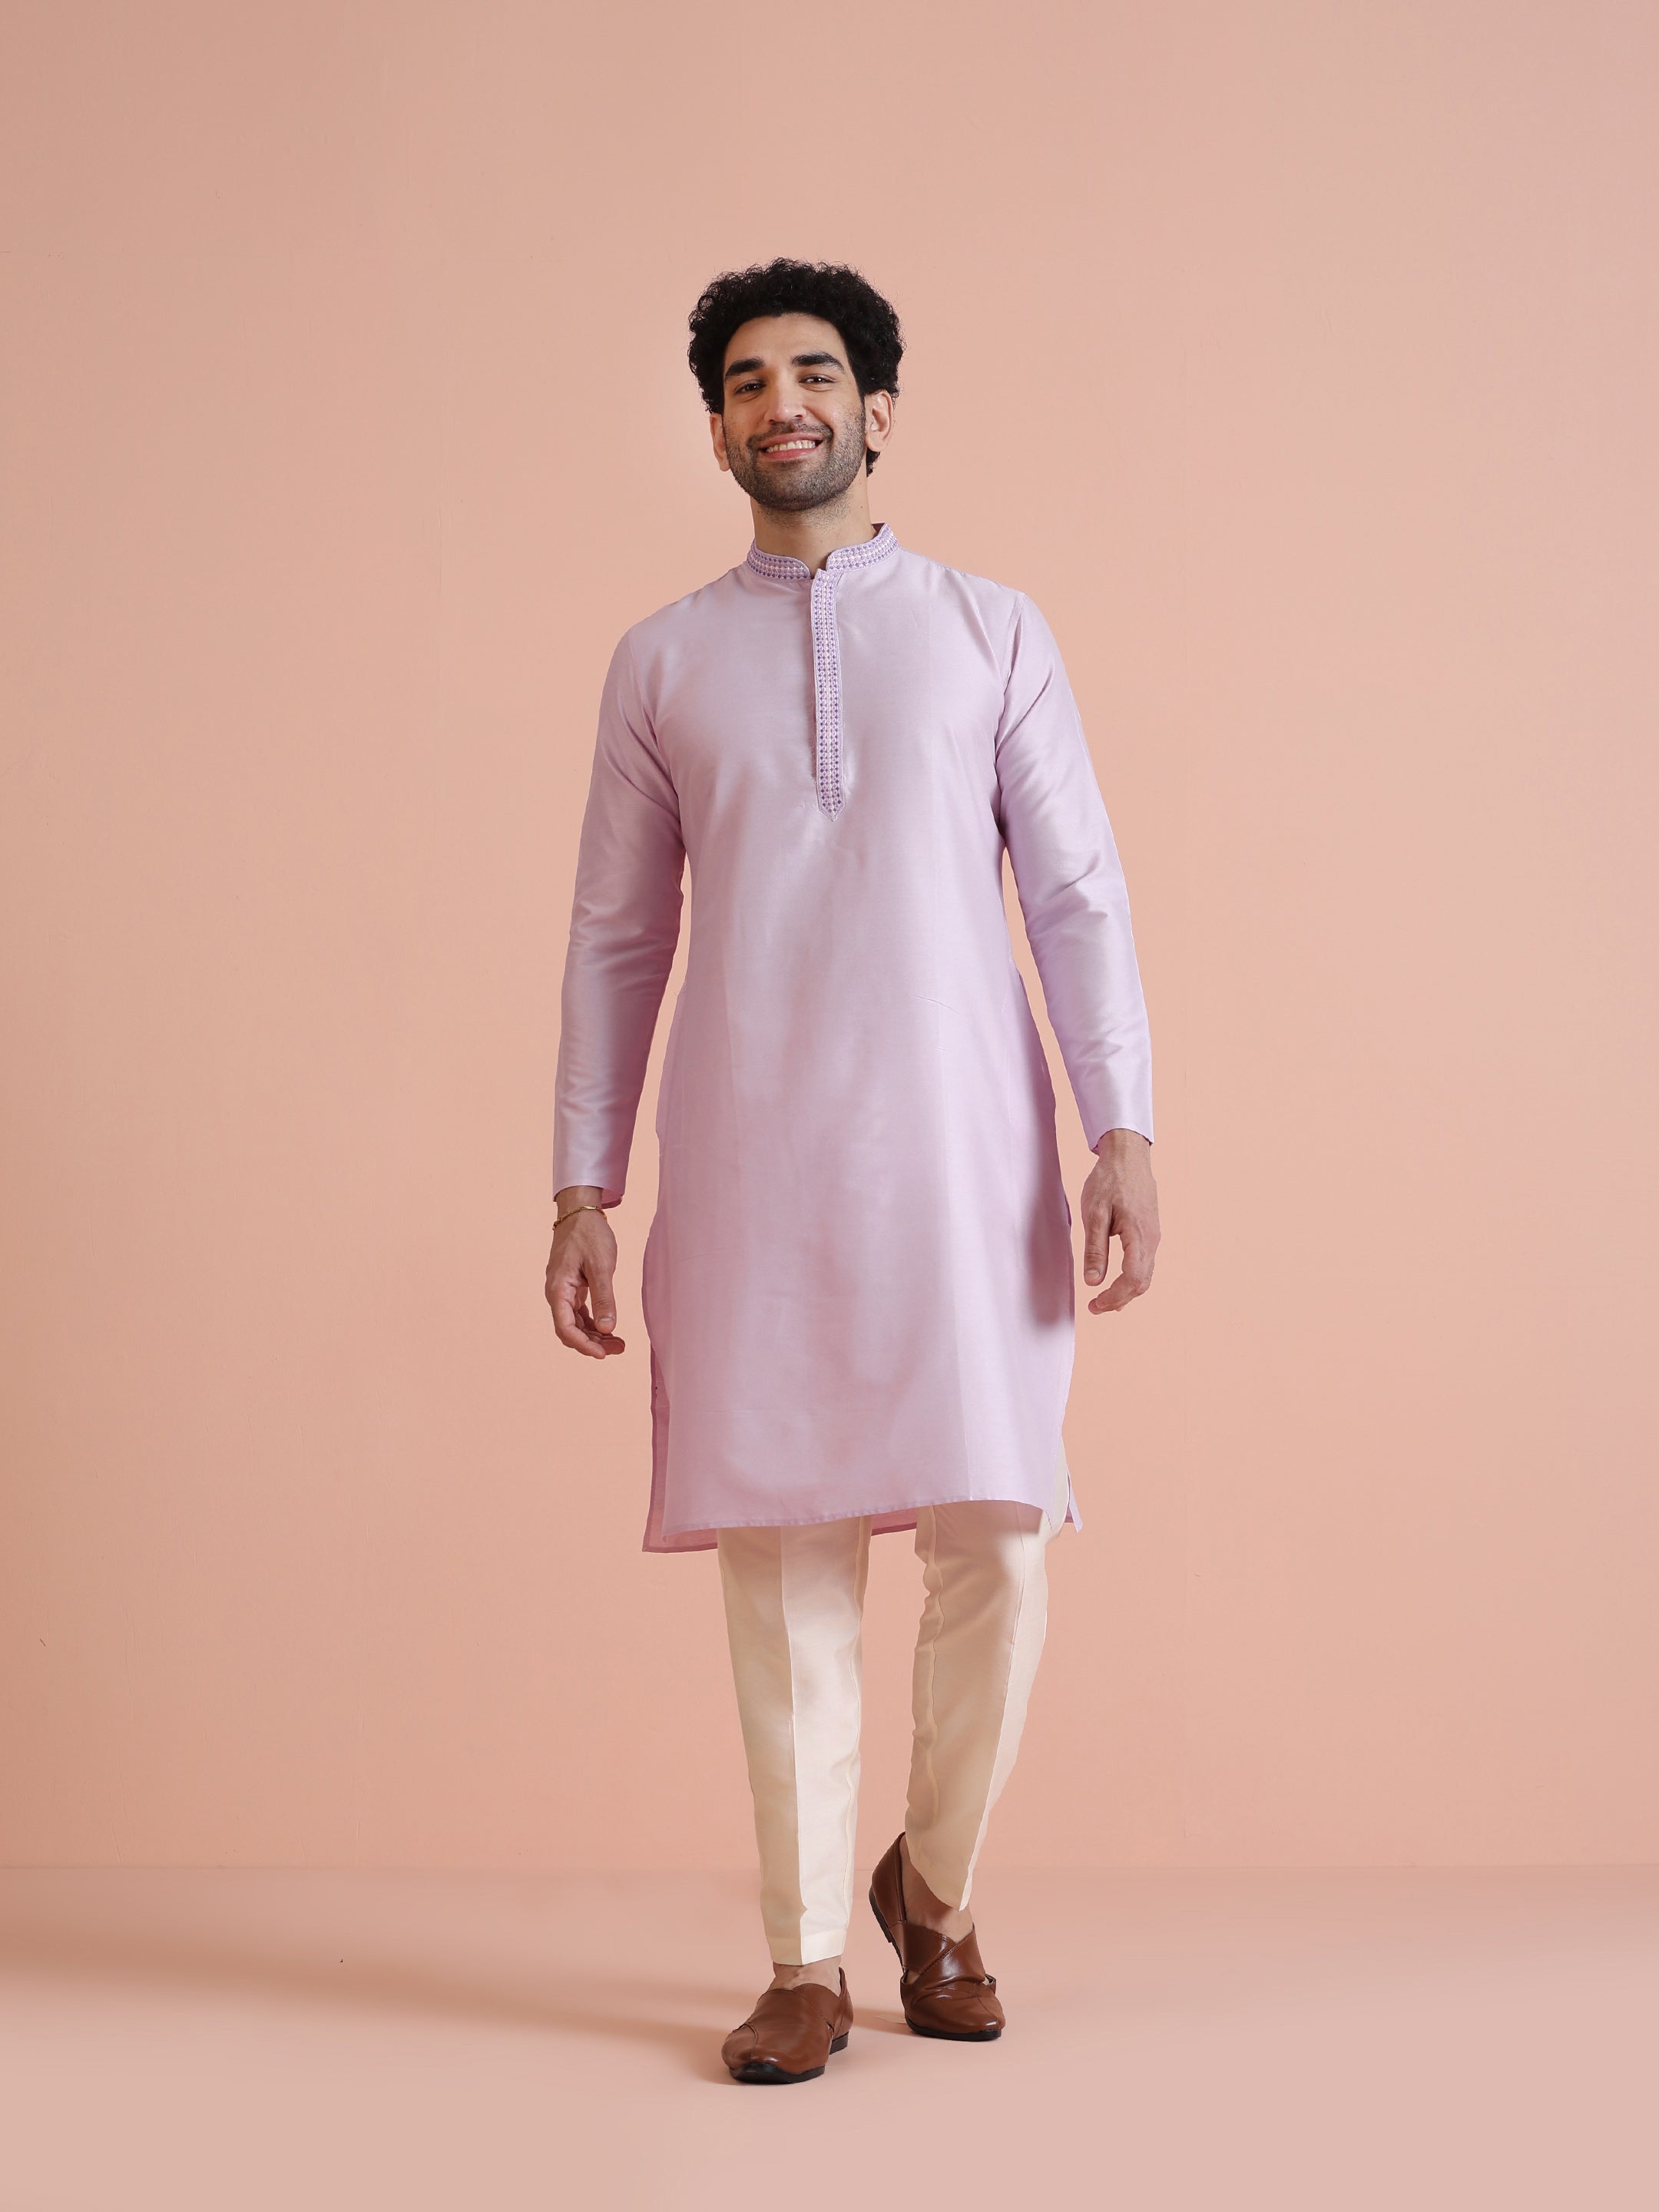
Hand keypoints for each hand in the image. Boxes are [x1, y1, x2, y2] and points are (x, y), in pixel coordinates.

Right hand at [545, 1206, 625, 1357]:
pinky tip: (610, 1329)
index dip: (584, 1345)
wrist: (580, 1213)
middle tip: (619, 1348)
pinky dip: (594, 1323)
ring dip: (595, 1336)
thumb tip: (608, 1328)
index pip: (566, 1328)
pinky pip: (580, 1314)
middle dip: (592, 1344)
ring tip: (618, 1343)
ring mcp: (564, 1292)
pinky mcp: (572, 1289)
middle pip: (570, 1331)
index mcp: (558, 1290)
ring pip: (576, 1324)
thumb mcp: (601, 1266)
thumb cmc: (589, 1235)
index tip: (603, 1354)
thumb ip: (604, 1298)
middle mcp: (557, 1294)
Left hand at [1080, 1129, 1159, 1315]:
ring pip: (1145, 1275)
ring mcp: (1154, 1236)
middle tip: (1095, 1307)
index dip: (1114, 1298)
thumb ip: (1095, 1249)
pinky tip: (1117, 1281)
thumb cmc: (1110, 1180)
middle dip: (1119, 1300)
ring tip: (1103, 1300)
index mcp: (1139, 1236)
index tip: (1094, 1305)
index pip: (1132, 1280)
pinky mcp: (1151, 1232)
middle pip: (1142, 1283)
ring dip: (1126, 1291)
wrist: (1129, 1155)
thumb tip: (1092, 1281)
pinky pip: (1145, 1263)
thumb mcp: (1094, 1213)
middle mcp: (1152, 1240)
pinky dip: (1132, 1278)